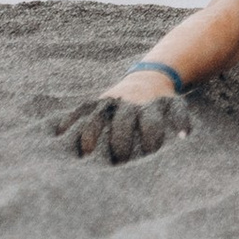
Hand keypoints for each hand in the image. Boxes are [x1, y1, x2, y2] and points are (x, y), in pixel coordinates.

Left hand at [52, 72, 192, 163]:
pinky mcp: (171, 102)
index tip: (86, 157)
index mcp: (106, 104)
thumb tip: (54, 142)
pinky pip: (178, 111)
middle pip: (122, 122)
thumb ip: (80, 122)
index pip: (93, 120)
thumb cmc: (116, 104)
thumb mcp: (98, 106)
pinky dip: (182, 124)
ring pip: (150, 119)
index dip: (89, 137)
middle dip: (120, 142)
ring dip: (151, 136)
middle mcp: (127, 103)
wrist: (152, 76)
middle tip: (120, 162)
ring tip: (151, 153)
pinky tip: (184, 137)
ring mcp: (150, 103)